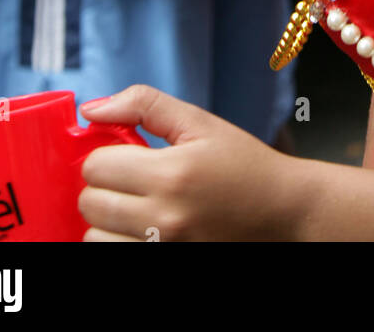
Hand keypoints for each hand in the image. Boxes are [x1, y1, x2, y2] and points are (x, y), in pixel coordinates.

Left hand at [78, 85, 300, 241]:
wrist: (283, 212)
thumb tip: (91, 110)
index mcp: (172, 174)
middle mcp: (165, 219)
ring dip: (107, 221)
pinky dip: (119, 241)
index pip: (95, 167)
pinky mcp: (167, 268)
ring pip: (95, 238)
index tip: (125, 155)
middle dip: (103, 187)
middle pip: (90, 204)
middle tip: (129, 180)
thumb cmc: (242, 164)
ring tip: (135, 207)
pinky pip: (114, 256)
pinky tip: (141, 228)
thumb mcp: (199, 123)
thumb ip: (144, 105)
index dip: (104, 155)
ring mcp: (165, 251)